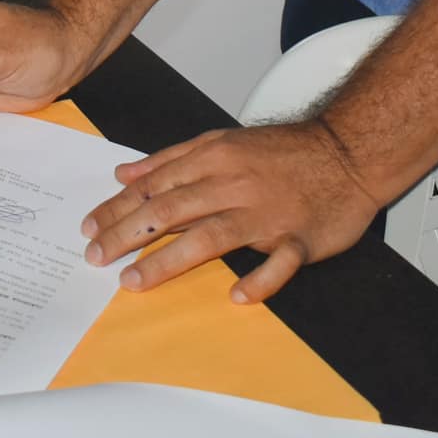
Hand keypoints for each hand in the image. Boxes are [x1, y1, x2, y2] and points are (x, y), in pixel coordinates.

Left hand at [79, 121, 383, 303]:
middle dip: (127, 235)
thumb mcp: (222, 142)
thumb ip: (172, 159)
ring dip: (169, 260)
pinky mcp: (301, 238)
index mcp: (214, 159)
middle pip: (172, 211)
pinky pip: (278, 262)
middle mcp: (235, 184)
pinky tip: (236, 295)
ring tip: (134, 281)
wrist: (348, 151)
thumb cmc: (282, 152)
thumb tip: (125, 175)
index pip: (155, 186)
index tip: (89, 228)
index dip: (118, 208)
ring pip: (211, 236)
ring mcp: (268, 213)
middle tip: (96, 257)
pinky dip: (259, 279)